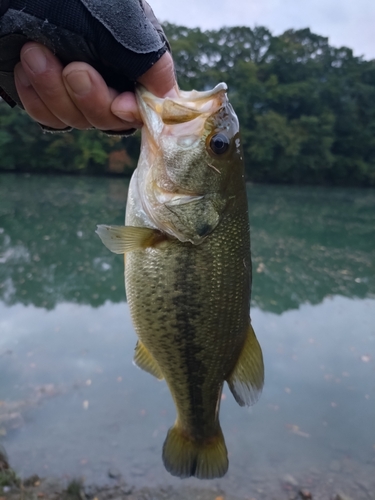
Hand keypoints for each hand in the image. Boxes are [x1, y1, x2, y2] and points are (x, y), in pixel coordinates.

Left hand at [14, 42, 176, 131]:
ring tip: (34, 55)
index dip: (132, 113)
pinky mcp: (48, 95)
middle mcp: (108, 82)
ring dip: (54, 92)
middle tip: (73, 69)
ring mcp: (76, 91)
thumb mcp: (125, 22)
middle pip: (107, 120)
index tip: (119, 105)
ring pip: (75, 120)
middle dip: (89, 99)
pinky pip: (46, 116)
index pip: (142, 107)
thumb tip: (169, 99)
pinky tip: (26, 69)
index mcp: (133, 67)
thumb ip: (151, 61)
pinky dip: (36, 98)